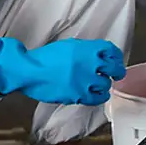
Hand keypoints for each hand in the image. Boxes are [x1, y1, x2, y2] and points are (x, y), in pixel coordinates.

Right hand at [0, 38, 125, 105]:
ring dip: (104, 84)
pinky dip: (99, 96)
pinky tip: (95, 94)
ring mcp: (85, 80)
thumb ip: (85, 50)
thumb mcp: (68, 46)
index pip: (111, 50)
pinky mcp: (80, 94)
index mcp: (86, 49)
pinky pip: (98, 98)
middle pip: (114, 68)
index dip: (116, 57)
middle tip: (116, 74)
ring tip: (98, 84)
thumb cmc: (44, 59)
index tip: (116, 60)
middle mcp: (89, 63)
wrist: (29, 71)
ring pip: (106, 84)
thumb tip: (98, 55)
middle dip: (116, 71)